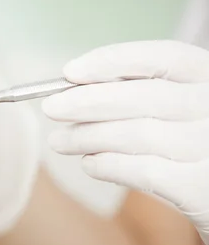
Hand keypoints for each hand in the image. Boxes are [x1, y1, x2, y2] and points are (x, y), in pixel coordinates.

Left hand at [42, 40, 208, 243]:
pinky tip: (89, 164)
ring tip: (59, 141)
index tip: (69, 72)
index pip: (162, 57)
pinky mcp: (201, 187)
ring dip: (87, 137)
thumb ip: (139, 94)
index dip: (111, 61)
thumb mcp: (181, 110)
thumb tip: (73, 87)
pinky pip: (142, 171)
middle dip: (87, 101)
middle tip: (51, 108)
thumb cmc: (193, 148)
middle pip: (142, 96)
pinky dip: (107, 165)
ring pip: (136, 134)